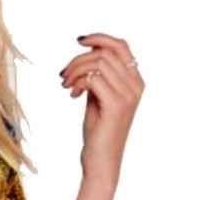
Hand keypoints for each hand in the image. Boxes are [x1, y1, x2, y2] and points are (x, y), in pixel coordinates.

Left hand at [60, 33, 144, 187]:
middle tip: (63, 76)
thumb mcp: (98, 100)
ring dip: (75, 71)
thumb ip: (97, 78)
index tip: (78, 41)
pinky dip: (78, 82)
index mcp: (135, 82)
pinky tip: (72, 94)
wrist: (101, 161)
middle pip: (105, 52)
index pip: (121, 46)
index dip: (99, 38)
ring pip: (98, 63)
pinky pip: (93, 79)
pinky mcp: (116, 105)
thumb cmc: (98, 133)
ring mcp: (128, 95)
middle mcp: (136, 85)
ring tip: (65, 85)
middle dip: (78, 59)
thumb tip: (87, 56)